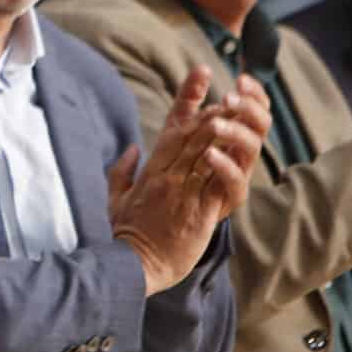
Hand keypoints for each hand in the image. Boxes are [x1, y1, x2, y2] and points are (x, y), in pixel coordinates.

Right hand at [110, 67, 257, 294]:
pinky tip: (233, 148)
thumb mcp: (115, 199)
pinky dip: (224, 163)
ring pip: (203, 153)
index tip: (203, 84)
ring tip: (235, 112)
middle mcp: (166, 177)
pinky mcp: (198, 213)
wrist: (133, 266)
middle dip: (211, 114)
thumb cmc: (124, 234)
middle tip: (229, 97)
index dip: (188, 105)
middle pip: (191, 137)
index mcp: (149, 173)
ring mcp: (182, 193)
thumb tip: (131, 150)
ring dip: (220, 131)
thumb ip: (122, 172)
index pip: (171, 131)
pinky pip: (214, 183)